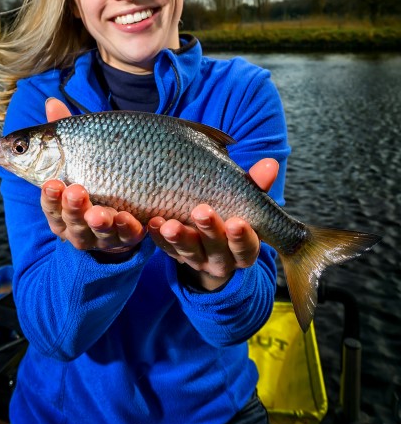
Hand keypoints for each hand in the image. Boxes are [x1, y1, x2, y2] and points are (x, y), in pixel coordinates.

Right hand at [40, 98, 144, 252]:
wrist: (127, 198)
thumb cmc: (92, 172)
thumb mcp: (78, 153)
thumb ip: (63, 133)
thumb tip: (51, 101)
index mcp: (62, 208)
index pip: (51, 206)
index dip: (50, 197)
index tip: (51, 183)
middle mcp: (80, 226)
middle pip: (72, 223)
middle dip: (73, 208)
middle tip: (75, 190)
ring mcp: (105, 234)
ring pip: (100, 234)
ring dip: (100, 223)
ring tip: (101, 211)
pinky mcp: (131, 236)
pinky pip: (131, 236)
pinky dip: (131, 228)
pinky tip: (133, 218)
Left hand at [147, 159, 277, 290]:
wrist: (210, 239)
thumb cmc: (232, 211)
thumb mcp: (245, 200)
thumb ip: (256, 184)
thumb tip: (271, 164)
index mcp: (244, 248)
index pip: (246, 247)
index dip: (241, 236)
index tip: (236, 222)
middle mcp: (222, 259)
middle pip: (216, 249)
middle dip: (209, 231)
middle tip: (201, 211)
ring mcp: (197, 259)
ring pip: (189, 252)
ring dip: (179, 238)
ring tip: (170, 224)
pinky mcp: (175, 254)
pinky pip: (166, 249)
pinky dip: (158, 237)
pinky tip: (153, 222)